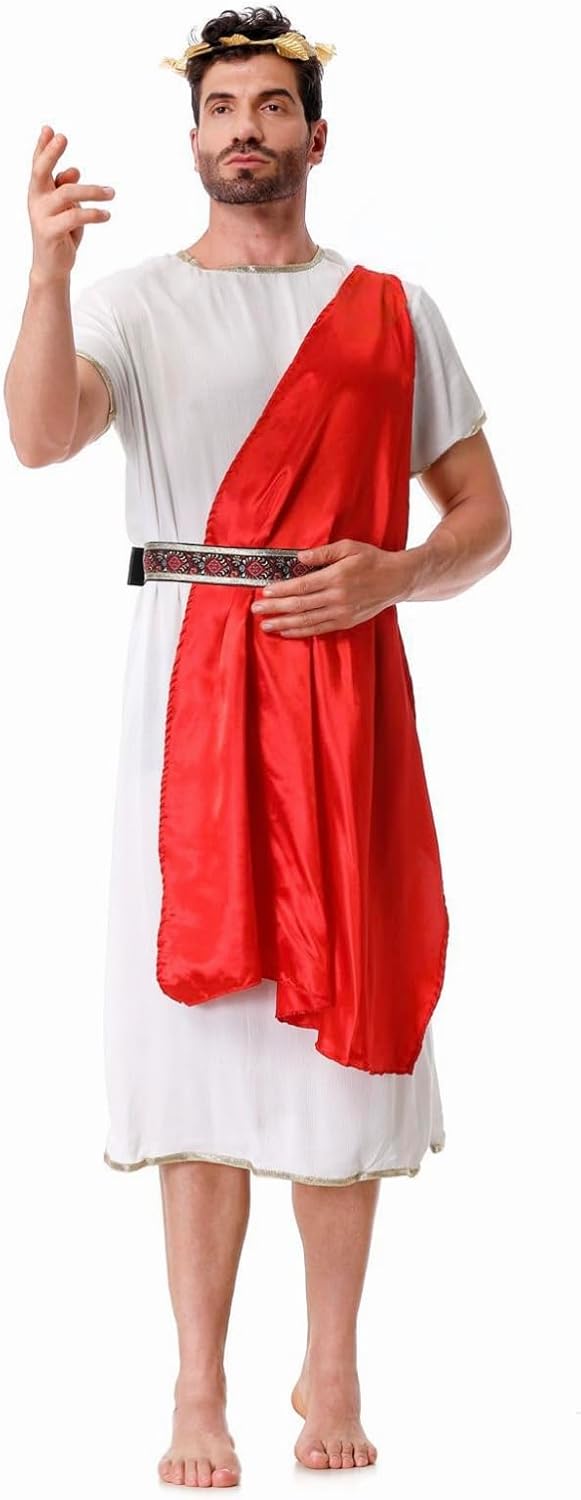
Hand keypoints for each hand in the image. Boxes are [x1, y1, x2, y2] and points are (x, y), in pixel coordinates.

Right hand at [27, 125, 115, 283]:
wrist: (53, 266)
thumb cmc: (62, 232)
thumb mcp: (66, 208)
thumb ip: (67, 188)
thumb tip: (74, 171)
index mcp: (39, 191)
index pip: (38, 165)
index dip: (43, 147)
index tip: (49, 129)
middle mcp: (36, 200)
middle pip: (41, 171)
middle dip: (51, 153)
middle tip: (63, 137)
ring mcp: (41, 216)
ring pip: (67, 193)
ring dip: (92, 190)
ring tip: (111, 193)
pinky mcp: (50, 232)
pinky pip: (74, 216)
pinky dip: (93, 214)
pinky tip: (106, 215)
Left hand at [250, 538, 416, 637]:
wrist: (397, 579)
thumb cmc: (372, 559)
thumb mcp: (349, 547)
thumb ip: (322, 554)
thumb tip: (299, 558)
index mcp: (336, 577)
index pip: (301, 586)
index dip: (281, 590)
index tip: (264, 592)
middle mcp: (337, 597)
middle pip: (300, 605)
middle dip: (275, 608)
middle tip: (256, 610)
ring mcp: (342, 612)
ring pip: (307, 621)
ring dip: (284, 624)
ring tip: (266, 625)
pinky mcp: (346, 622)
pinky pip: (319, 630)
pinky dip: (301, 632)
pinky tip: (287, 631)